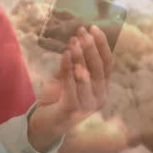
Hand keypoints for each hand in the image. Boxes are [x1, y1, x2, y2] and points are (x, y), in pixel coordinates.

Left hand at [27, 25, 113, 149]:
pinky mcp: (72, 110)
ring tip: (73, 41)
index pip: (107, 63)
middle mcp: (100, 97)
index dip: (102, 45)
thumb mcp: (69, 78)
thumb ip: (75, 63)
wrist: (45, 125)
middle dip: (91, 47)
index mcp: (102, 88)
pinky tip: (65, 54)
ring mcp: (88, 106)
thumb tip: (75, 40)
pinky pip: (71, 86)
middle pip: (98, 68)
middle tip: (82, 31)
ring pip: (86, 76)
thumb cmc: (58, 99)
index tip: (93, 27)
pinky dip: (68, 69)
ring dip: (80, 56)